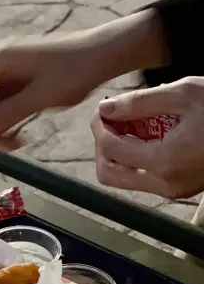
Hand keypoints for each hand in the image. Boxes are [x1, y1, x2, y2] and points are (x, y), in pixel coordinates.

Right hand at [0, 11, 167, 141]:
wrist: (106, 54)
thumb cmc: (76, 70)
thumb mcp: (40, 97)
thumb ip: (4, 114)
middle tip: (0, 149)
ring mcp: (8, 75)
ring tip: (14, 146)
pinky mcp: (18, 84)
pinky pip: (1, 109)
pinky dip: (6, 125)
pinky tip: (19, 138)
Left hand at [91, 77, 203, 198]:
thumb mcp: (186, 93)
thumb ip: (139, 102)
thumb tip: (104, 108)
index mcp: (164, 161)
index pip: (110, 150)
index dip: (99, 128)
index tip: (102, 111)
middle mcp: (165, 183)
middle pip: (109, 175)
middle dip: (102, 147)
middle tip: (109, 122)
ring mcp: (173, 190)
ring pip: (124, 179)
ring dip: (118, 153)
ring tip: (128, 125)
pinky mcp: (181, 189)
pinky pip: (144, 178)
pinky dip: (136, 158)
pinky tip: (146, 134)